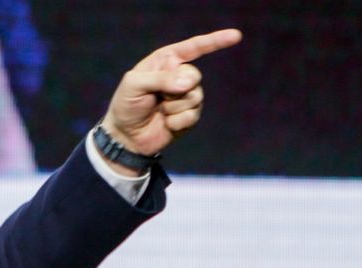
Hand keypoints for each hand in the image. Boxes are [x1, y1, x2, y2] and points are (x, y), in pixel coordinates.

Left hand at [101, 29, 242, 166]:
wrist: (126, 137)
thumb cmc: (126, 105)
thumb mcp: (134, 85)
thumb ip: (160, 79)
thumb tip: (188, 83)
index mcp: (165, 61)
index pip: (193, 48)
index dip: (214, 41)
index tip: (236, 36)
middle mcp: (179, 75)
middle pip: (194, 76)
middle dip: (175, 89)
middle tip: (157, 97)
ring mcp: (186, 96)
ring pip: (195, 96)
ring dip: (173, 107)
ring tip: (159, 110)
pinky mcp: (190, 115)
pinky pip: (192, 115)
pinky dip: (176, 121)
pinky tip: (166, 123)